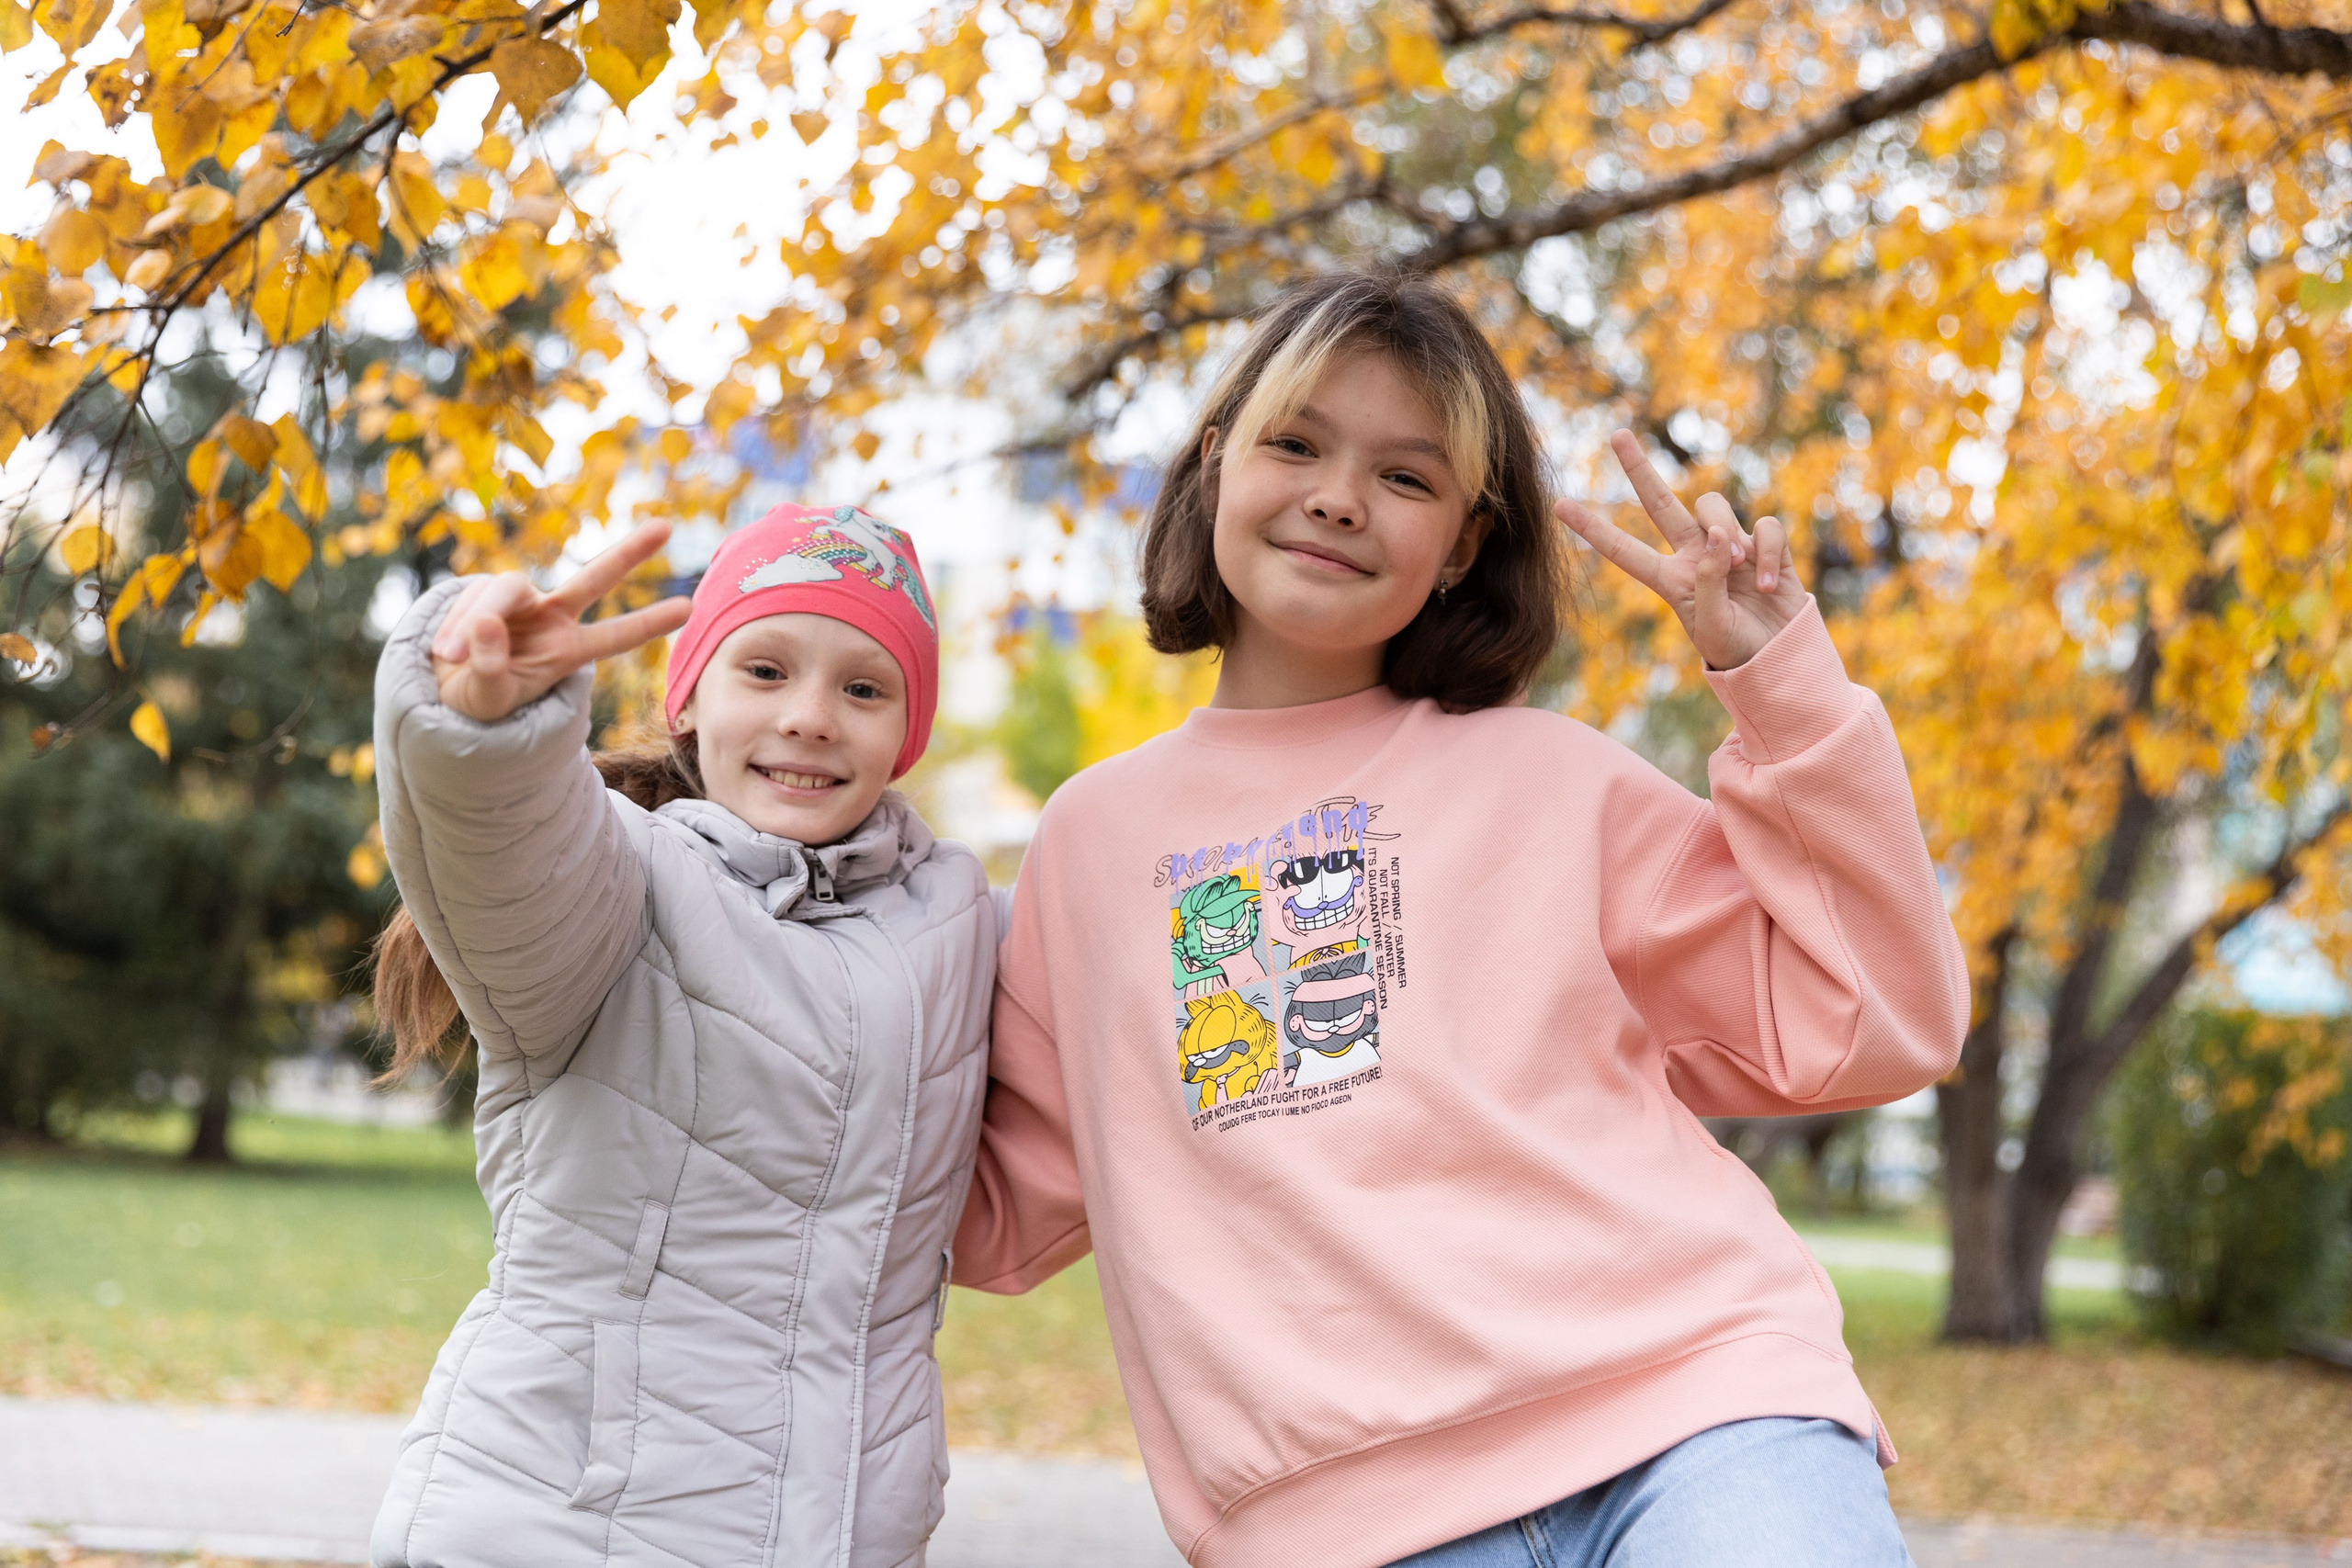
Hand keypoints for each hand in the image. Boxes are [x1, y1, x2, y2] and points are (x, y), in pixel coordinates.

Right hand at [429, 521, 692, 722]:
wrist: (443, 686)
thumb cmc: (479, 697)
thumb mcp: (488, 696)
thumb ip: (490, 667)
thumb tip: (488, 622)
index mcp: (567, 651)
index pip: (615, 636)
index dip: (648, 622)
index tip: (690, 608)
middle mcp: (551, 617)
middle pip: (594, 577)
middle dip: (628, 552)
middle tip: (665, 526)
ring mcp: (520, 601)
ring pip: (505, 589)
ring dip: (477, 620)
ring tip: (453, 656)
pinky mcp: (486, 591)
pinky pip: (473, 598)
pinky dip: (458, 623)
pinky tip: (446, 649)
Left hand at [1555, 430, 1806, 670]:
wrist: (1780, 658)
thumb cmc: (1737, 649)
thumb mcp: (1712, 626)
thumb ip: (1709, 581)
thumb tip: (1718, 535)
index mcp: (1670, 580)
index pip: (1624, 550)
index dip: (1593, 529)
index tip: (1559, 505)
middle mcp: (1695, 555)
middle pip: (1660, 502)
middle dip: (1639, 469)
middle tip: (1616, 435)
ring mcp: (1729, 546)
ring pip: (1713, 508)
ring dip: (1726, 533)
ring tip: (1740, 572)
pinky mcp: (1765, 545)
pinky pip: (1764, 527)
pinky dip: (1767, 551)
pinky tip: (1767, 584)